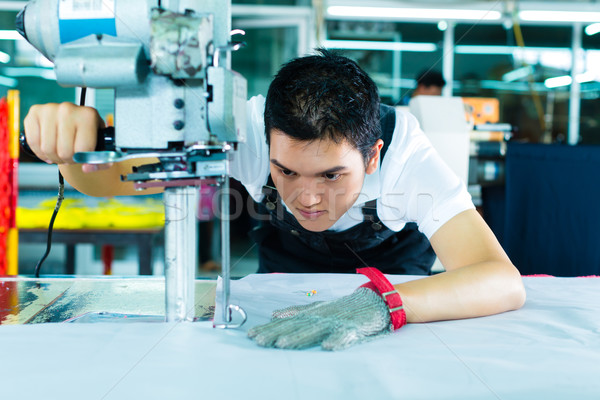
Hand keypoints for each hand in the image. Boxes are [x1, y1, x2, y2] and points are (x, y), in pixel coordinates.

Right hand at [23, 102, 107, 171]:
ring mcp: (49, 109)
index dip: (82, 160)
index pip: (83, 149)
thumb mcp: (103, 147)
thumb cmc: (90, 135)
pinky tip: (48, 150)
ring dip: (54, 157)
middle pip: (64, 151)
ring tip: (60, 153)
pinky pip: (33, 142)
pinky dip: (40, 151)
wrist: (75, 120)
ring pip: (47, 149)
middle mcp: (68, 109)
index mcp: (88, 115)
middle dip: (67, 160)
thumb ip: (102, 161)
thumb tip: (86, 168)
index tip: (82, 157)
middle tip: (71, 157)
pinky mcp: (34, 113)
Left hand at [248, 287, 391, 350]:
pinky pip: (346, 336)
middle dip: (277, 334)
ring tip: (283, 345)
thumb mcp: (318, 307)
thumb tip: (274, 314)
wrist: (373, 301)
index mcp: (312, 313)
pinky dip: (337, 341)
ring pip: (315, 330)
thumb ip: (297, 311)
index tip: (252, 335)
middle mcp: (321, 316)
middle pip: (296, 326)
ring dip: (299, 338)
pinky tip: (327, 347)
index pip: (286, 322)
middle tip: (260, 341)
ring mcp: (337, 321)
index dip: (269, 328)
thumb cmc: (343, 307)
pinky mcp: (354, 328)